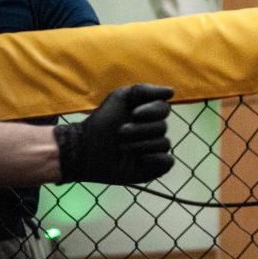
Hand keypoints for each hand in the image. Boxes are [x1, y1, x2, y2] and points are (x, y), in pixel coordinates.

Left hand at [54, 84, 174, 183]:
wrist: (85, 148)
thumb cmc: (102, 122)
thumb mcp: (120, 98)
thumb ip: (144, 90)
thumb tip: (172, 92)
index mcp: (149, 115)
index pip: (164, 109)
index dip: (152, 111)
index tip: (134, 114)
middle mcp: (154, 132)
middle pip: (162, 127)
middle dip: (140, 130)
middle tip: (120, 133)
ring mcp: (154, 150)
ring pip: (163, 144)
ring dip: (139, 145)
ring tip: (121, 148)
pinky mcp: (153, 168)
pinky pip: (168, 162)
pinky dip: (156, 159)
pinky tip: (141, 160)